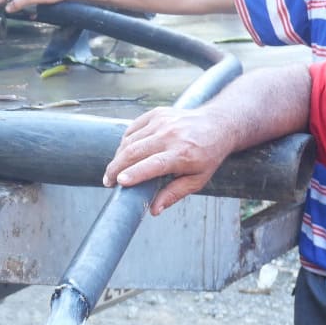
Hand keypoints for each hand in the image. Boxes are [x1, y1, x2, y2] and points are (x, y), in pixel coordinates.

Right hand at [104, 106, 231, 214]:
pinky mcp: (157, 113)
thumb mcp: (198, 180)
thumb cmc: (207, 156)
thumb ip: (174, 194)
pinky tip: (124, 154)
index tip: (119, 182)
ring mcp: (162, 121)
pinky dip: (124, 142)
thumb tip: (153, 210)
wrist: (218, 124)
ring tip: (114, 171)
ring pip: (130, 140)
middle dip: (116, 168)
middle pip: (134, 151)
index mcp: (183, 154)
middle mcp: (171, 135)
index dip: (134, 174)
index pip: (153, 164)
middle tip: (107, 182)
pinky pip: (132, 129)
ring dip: (118, 157)